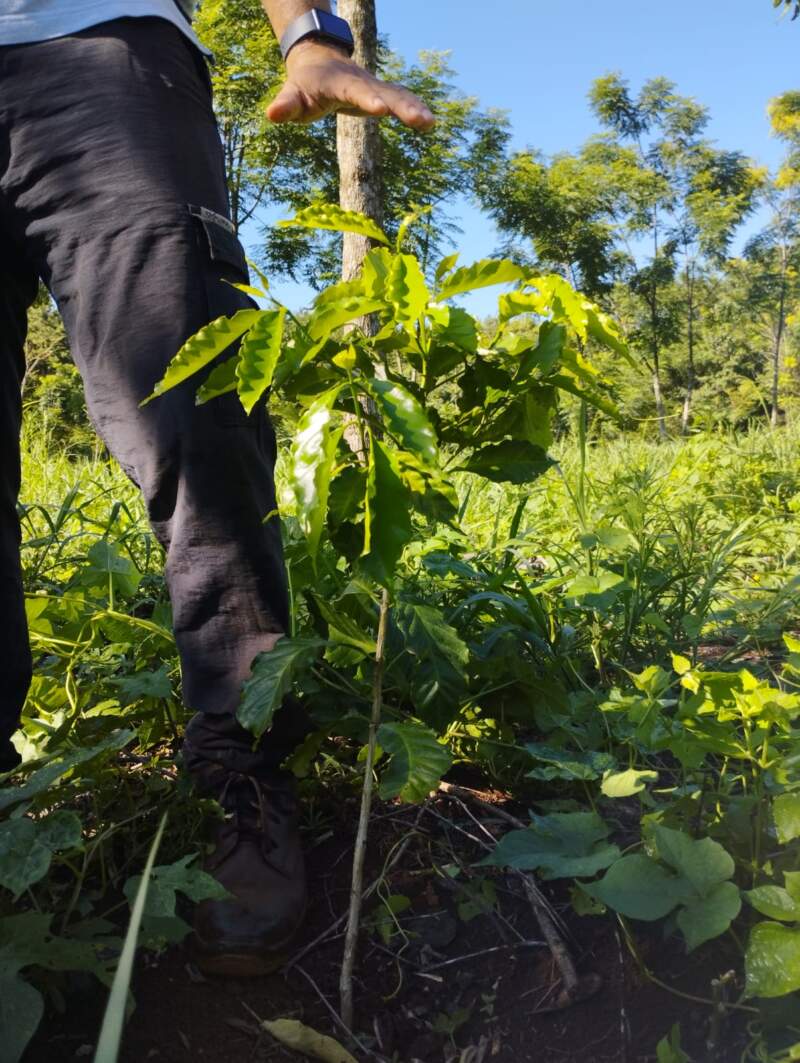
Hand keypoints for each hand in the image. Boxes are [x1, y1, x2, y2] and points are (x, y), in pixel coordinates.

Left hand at [266, 41, 434, 129]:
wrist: (319, 61)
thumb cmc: (304, 85)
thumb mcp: (291, 95)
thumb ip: (285, 106)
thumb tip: (272, 115)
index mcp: (338, 82)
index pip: (353, 92)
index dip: (367, 99)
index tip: (381, 110)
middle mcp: (360, 81)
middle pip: (383, 92)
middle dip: (402, 106)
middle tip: (421, 120)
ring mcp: (373, 86)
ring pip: (396, 94)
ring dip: (413, 108)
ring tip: (430, 123)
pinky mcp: (382, 92)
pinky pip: (401, 98)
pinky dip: (414, 108)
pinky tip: (428, 122)